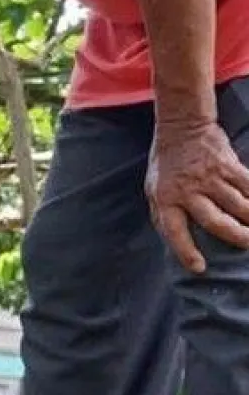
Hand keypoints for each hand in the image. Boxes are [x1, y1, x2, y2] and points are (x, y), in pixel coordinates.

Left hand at [146, 118, 248, 272]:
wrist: (181, 127)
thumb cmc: (167, 165)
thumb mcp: (154, 189)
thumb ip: (165, 214)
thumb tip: (178, 243)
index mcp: (165, 198)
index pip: (173, 230)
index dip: (185, 251)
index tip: (199, 267)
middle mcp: (187, 190)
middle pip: (216, 222)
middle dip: (236, 237)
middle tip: (248, 244)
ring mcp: (209, 177)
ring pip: (239, 206)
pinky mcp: (228, 165)